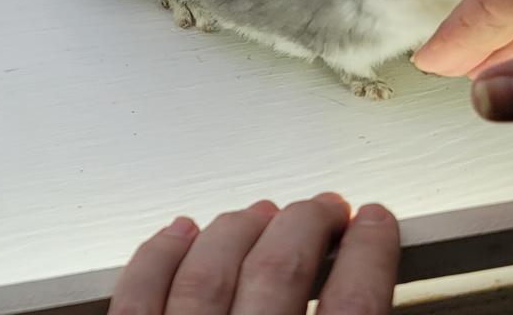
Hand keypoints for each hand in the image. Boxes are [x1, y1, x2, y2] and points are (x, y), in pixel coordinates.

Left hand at [108, 194, 398, 314]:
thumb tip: (367, 286)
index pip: (353, 306)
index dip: (371, 252)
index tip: (376, 223)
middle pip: (279, 272)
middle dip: (308, 225)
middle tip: (326, 207)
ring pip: (210, 272)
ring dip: (242, 229)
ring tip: (264, 212)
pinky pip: (136, 298)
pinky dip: (158, 257)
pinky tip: (181, 231)